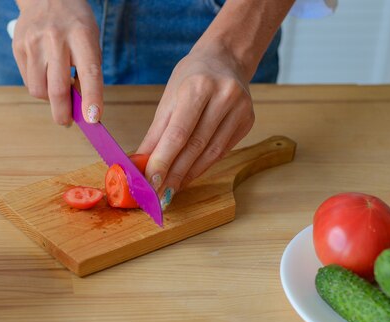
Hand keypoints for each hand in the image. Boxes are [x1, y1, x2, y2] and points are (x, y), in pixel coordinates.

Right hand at [13, 0, 102, 124]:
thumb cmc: (74, 24)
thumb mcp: (90, 40)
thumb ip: (88, 72)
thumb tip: (83, 108)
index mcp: (81, 34)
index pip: (89, 72)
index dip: (92, 98)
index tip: (93, 119)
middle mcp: (55, 38)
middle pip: (57, 88)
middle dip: (63, 113)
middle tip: (67, 122)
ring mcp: (33, 42)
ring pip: (38, 90)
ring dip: (49, 99)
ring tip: (57, 89)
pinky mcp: (18, 47)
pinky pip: (28, 81)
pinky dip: (38, 86)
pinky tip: (45, 74)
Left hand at [137, 42, 254, 208]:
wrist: (226, 59)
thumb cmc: (192, 77)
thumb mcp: (168, 99)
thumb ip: (156, 133)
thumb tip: (140, 164)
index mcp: (198, 87)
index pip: (178, 133)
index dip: (163, 161)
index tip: (150, 182)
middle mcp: (224, 97)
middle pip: (195, 146)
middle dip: (174, 174)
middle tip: (158, 194)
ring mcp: (241, 110)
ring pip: (211, 154)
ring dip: (188, 175)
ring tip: (170, 189)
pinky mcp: (249, 121)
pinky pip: (222, 151)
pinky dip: (202, 166)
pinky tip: (188, 176)